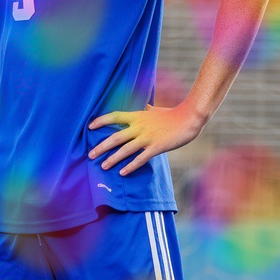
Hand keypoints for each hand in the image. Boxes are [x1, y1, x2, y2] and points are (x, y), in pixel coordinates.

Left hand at [88, 103, 206, 176]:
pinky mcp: (156, 147)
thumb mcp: (156, 110)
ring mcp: (147, 137)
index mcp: (138, 116)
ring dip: (113, 159)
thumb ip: (146, 110)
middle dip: (101, 146)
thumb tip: (143, 106)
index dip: (101, 121)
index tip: (90, 126)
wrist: (189, 118)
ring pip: (125, 149)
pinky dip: (131, 166)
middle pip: (116, 137)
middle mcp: (139, 126)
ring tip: (103, 166)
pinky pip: (140, 158)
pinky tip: (122, 172)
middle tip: (90, 154)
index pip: (115, 116)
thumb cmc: (172, 114)